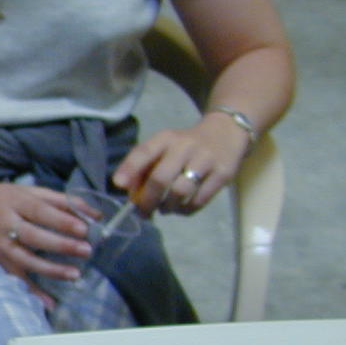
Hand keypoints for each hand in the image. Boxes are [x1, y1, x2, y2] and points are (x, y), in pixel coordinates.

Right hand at [0, 178, 94, 303]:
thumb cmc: (2, 197)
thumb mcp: (29, 191)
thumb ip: (60, 200)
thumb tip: (95, 213)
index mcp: (15, 202)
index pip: (40, 212)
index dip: (61, 221)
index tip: (84, 229)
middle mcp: (4, 224)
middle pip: (34, 236)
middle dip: (61, 244)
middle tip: (86, 250)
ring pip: (25, 260)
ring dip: (50, 269)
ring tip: (75, 274)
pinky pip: (15, 276)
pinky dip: (31, 290)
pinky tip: (49, 303)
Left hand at [111, 116, 249, 216]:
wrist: (227, 133)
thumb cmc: (185, 146)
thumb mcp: (164, 147)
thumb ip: (144, 167)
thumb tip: (129, 194)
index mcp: (166, 138)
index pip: (144, 151)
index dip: (130, 169)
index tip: (119, 185)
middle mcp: (185, 146)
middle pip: (161, 178)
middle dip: (148, 200)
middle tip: (143, 211)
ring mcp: (206, 160)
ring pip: (180, 191)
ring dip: (167, 206)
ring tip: (164, 208)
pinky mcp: (223, 174)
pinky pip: (200, 200)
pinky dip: (186, 210)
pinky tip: (181, 208)